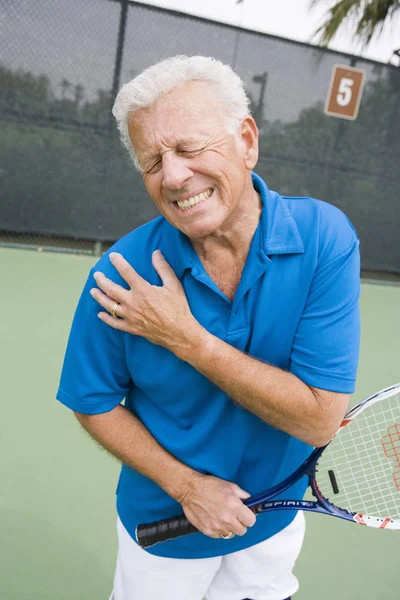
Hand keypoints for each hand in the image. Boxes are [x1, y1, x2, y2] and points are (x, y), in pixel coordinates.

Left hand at [90, 251, 204, 357]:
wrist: (180, 333)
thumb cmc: (178, 308)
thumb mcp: (174, 285)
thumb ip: (163, 268)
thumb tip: (156, 253)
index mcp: (142, 290)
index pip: (126, 272)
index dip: (118, 262)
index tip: (112, 256)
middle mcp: (133, 302)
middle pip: (111, 289)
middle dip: (101, 280)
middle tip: (96, 274)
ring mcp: (130, 316)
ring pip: (109, 305)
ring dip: (99, 297)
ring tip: (93, 291)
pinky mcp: (132, 328)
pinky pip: (115, 323)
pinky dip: (106, 319)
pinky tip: (100, 314)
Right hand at [178, 472, 255, 538]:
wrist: (190, 489)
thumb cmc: (209, 485)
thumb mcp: (230, 486)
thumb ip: (243, 495)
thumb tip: (250, 502)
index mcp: (235, 506)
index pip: (251, 521)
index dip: (249, 517)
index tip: (245, 514)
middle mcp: (227, 518)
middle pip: (242, 531)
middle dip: (240, 524)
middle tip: (234, 516)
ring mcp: (217, 526)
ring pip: (231, 534)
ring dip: (229, 527)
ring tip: (223, 517)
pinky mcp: (208, 531)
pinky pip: (219, 535)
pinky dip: (219, 530)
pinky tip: (215, 520)